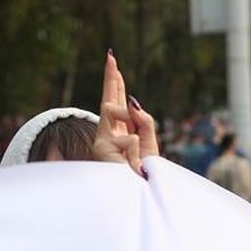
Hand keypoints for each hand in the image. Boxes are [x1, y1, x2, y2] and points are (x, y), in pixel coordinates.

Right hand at [94, 51, 159, 174]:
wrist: (136, 195)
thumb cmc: (142, 174)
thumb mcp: (149, 145)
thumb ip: (144, 122)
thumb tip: (133, 101)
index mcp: (121, 133)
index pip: (118, 104)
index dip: (116, 84)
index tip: (113, 63)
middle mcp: (108, 134)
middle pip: (109, 99)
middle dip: (111, 78)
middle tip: (110, 56)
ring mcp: (102, 139)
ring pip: (114, 109)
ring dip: (129, 122)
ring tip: (134, 153)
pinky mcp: (100, 147)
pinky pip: (129, 138)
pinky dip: (135, 150)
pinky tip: (130, 165)